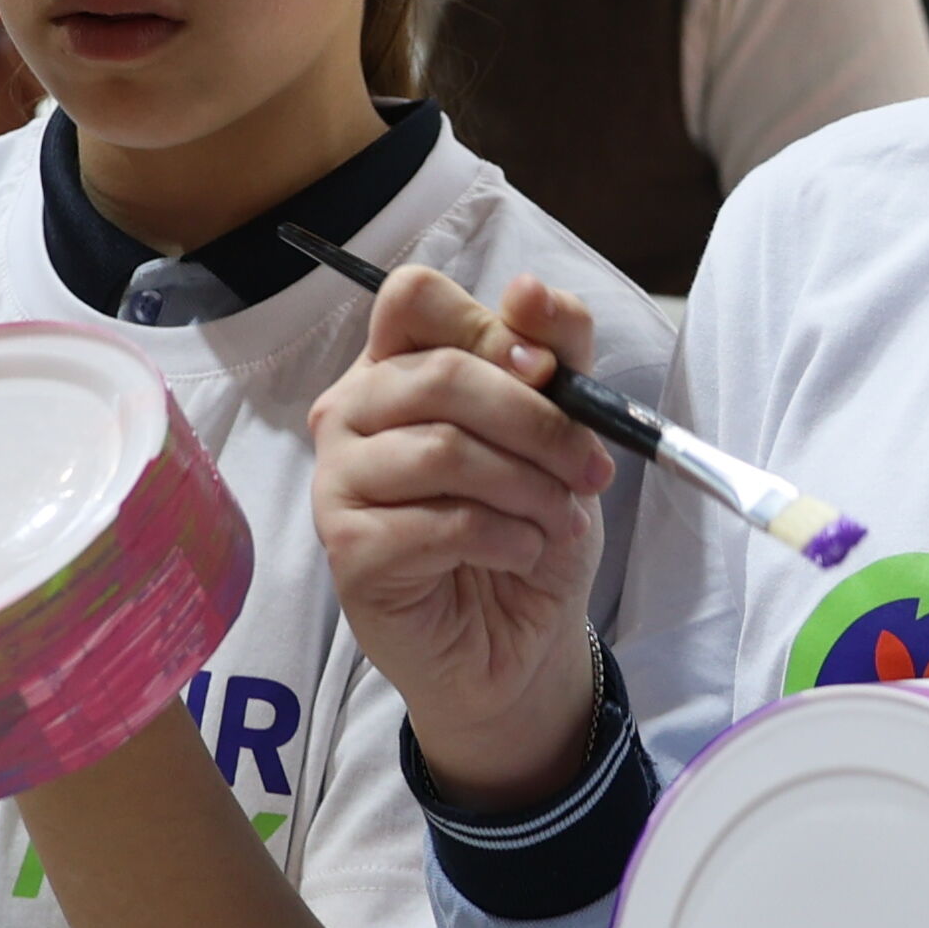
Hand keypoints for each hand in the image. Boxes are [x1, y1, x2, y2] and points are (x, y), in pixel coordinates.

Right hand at [306, 264, 613, 804]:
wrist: (518, 638)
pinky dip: (505, 538)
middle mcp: (352, 412)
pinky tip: (521, 553)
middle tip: (589, 470)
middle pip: (441, 374)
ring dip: (528, 488)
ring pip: (443, 450)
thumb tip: (529, 289)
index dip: (489, 326)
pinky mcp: (348, 548)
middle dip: (538, 422)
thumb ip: (554, 352)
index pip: (413, 297)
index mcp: (396, 366)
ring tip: (557, 521)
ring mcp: (338, 480)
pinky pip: (439, 523)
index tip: (548, 372)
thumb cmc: (527, 523)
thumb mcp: (563, 429)